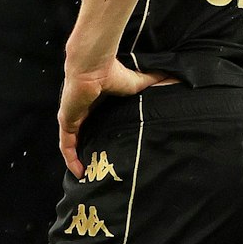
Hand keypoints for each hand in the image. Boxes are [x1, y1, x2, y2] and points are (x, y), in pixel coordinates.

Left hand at [58, 59, 167, 176]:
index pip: (95, 125)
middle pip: (83, 137)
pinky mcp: (66, 120)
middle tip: (98, 170)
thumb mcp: (139, 84)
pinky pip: (66, 145)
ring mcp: (72, 117)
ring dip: (78, 160)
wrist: (96, 66)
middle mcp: (82, 111)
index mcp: (96, 104)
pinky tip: (78, 172)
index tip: (109, 153)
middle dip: (88, 153)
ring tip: (88, 177)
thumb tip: (176, 79)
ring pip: (73, 144)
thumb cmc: (114, 72)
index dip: (100, 139)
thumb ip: (154, 83)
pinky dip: (71, 158)